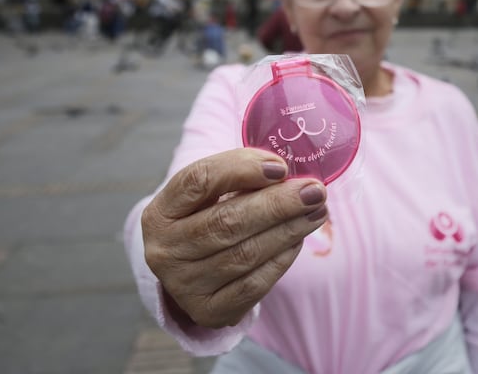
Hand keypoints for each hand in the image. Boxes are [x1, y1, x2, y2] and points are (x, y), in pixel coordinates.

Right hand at [141, 148, 327, 328]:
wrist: (192, 267)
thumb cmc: (209, 217)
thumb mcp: (212, 193)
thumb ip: (242, 178)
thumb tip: (288, 173)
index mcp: (160, 211)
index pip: (198, 181)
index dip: (241, 169)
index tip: (281, 166)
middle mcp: (164, 250)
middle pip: (226, 222)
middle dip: (278, 204)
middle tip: (315, 191)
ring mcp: (183, 285)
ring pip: (245, 254)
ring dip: (289, 230)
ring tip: (318, 211)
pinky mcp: (208, 311)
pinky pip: (254, 284)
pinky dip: (282, 259)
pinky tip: (298, 240)